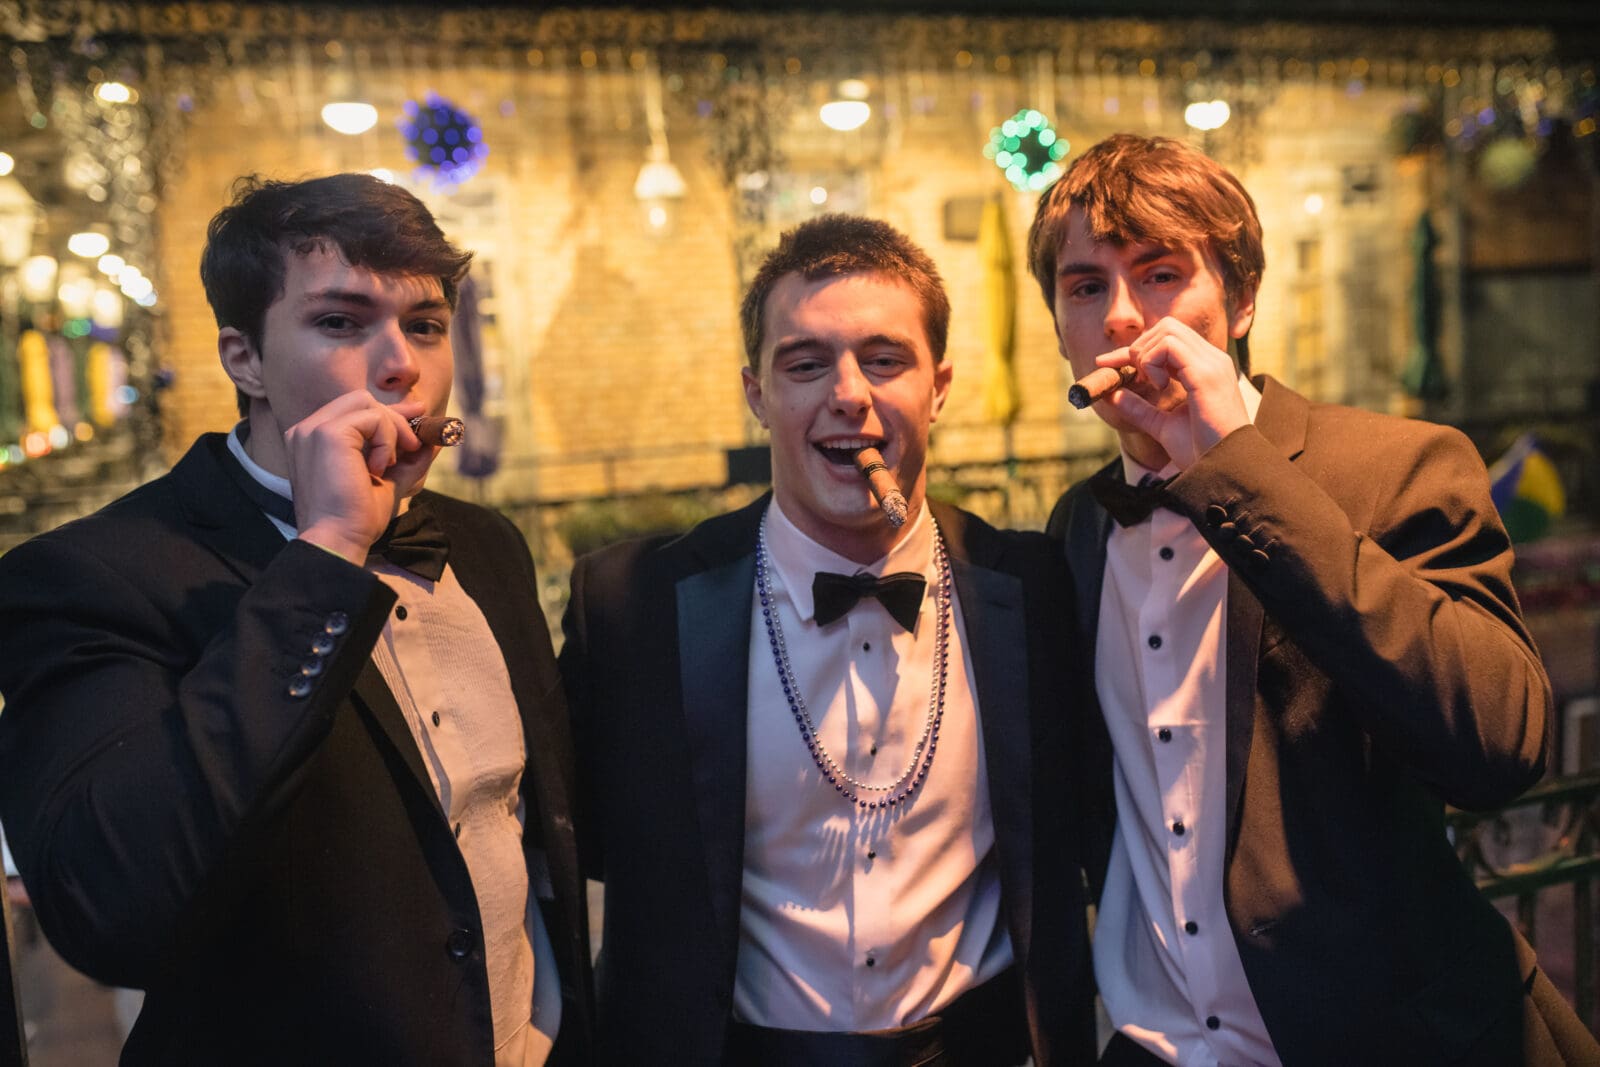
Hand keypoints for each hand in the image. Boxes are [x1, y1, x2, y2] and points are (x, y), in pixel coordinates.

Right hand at [282, 391, 431, 561]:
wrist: (338, 539)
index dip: (388, 413)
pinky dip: (386, 440)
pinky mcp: (327, 433)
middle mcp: (307, 430)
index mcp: (313, 440)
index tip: (418, 415)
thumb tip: (430, 442)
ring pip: (367, 404)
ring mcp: (313, 429)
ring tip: (389, 465)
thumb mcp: (387, 482)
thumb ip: (405, 460)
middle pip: (360, 400)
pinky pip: (372, 418)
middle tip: (412, 446)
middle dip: (394, 418)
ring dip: (391, 431)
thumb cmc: (356, 519)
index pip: (353, 410)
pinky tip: (379, 468)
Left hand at [1099, 316, 1247, 468]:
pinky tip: (1159, 386)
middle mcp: (1212, 360)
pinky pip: (1169, 346)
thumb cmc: (1202, 451)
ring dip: (1145, 354)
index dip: (1135, 350)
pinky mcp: (1206, 373)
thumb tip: (1113, 395)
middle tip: (1132, 377)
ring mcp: (1211, 363)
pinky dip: (1152, 361)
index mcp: (1206, 369)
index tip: (1106, 363)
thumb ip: (1140, 409)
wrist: (1225, 469)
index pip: (1167, 340)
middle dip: (1139, 347)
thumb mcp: (1164, 426)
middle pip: (1166, 327)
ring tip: (1150, 384)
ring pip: (1167, 330)